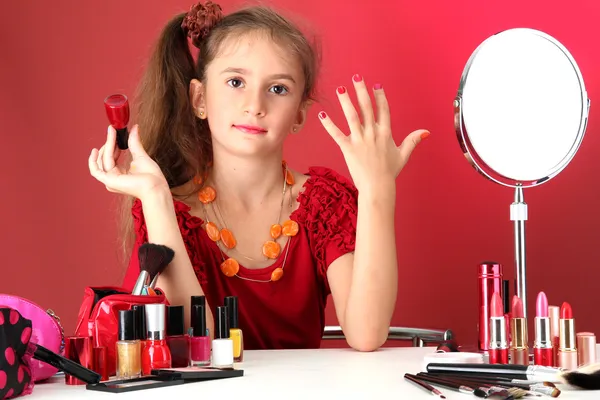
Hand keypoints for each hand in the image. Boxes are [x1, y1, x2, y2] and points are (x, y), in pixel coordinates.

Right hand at [88, 125, 168, 199]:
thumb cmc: (152, 177)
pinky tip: (95, 150)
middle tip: (113, 131)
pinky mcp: (109, 181)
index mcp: (120, 174)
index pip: (111, 156)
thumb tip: (134, 128)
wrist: (156, 187)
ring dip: (107, 146)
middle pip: (105, 157)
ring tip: (113, 135)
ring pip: (103, 160)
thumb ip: (134, 143)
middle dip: (109, 143)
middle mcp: (113, 178)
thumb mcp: (140, 156)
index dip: (112, 144)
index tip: (114, 132)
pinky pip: (96, 171)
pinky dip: (93, 161)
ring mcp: (110, 180)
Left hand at [318, 74, 429, 191]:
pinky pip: (336, 134)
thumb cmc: (390, 172)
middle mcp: (373, 134)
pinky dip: (328, 125)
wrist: (378, 187)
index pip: (383, 110)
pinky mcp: (348, 148)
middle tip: (356, 77)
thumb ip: (412, 141)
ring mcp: (360, 140)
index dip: (380, 96)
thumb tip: (425, 132)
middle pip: (367, 108)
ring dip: (346, 102)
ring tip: (340, 89)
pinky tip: (321, 114)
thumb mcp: (403, 155)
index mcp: (386, 133)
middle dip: (361, 91)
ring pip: (352, 117)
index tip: (376, 85)